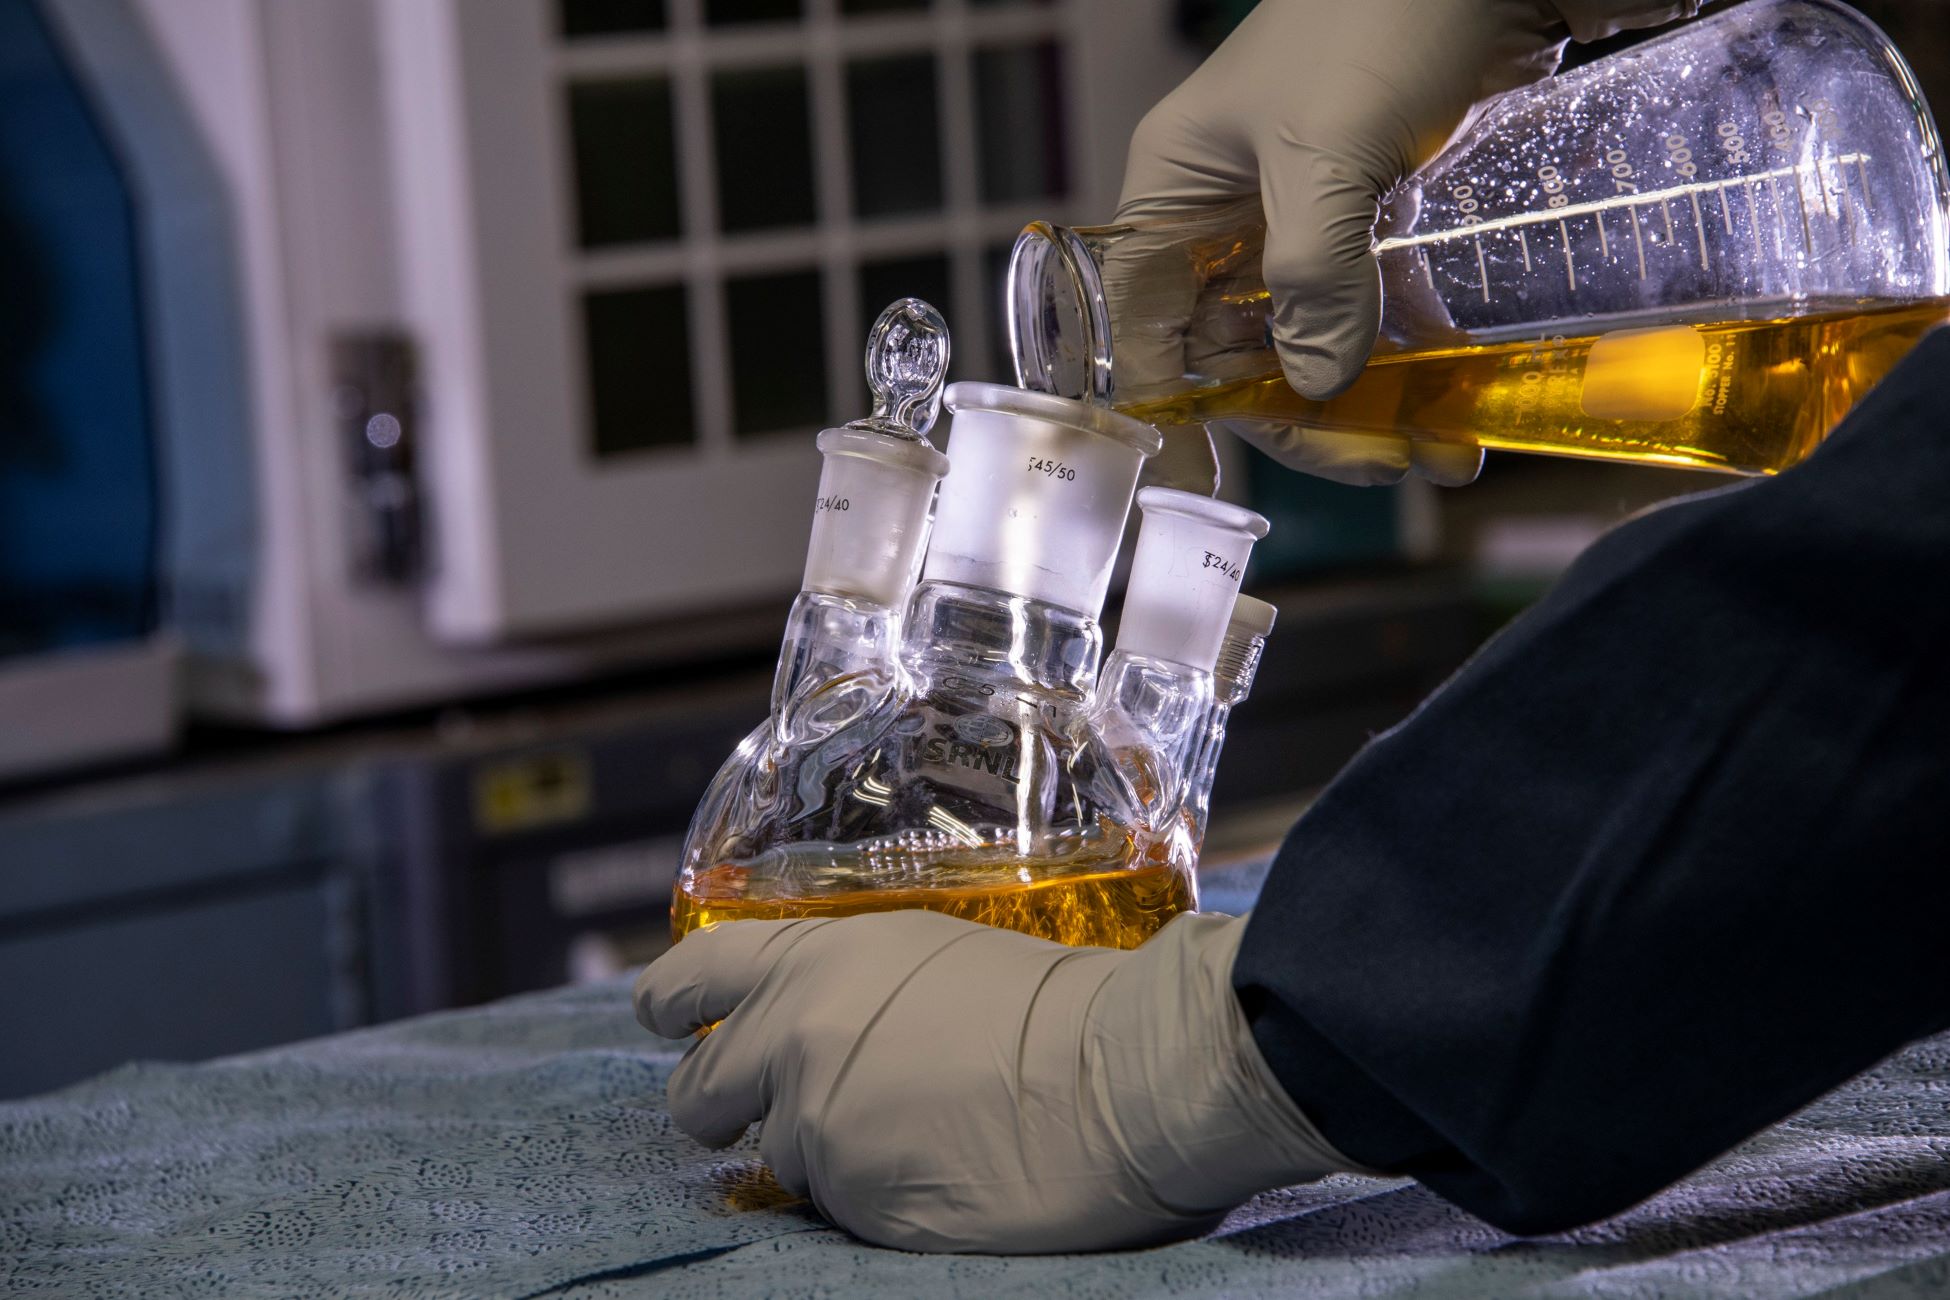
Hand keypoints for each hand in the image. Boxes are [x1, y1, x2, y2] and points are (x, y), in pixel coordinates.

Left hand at [635, 910, 1350, 1252]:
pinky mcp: (854, 1204)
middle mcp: (794, 1038)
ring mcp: (818, 1127)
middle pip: (698, 1091)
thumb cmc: (1056, 1004)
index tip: (664, 1018)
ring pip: (779, 1157)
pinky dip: (873, 1196)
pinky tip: (939, 1168)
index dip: (670, 1003)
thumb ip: (847, 988)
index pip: (692, 978)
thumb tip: (811, 1025)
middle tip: (783, 1106)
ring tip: (919, 1130)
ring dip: (826, 1152)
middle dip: (726, 1104)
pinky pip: (837, 1209)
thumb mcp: (930, 956)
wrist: (1126, 1073)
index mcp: (814, 960)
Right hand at [1118, 0, 1696, 486]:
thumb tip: (1318, 384)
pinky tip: (1460, 403)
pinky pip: (1384, 305)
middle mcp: (1233, 210)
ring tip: (1448, 452)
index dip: (1205, 405)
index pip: (1157, 330)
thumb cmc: (1382, 12)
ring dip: (1379, 404)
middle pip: (1246, 351)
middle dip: (1316, 419)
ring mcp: (1312, 211)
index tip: (1281, 459)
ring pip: (1321, 337)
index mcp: (1178, 189)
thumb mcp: (1326, 150)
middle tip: (1395, 465)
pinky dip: (1417, 360)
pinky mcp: (1385, 207)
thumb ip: (1311, 273)